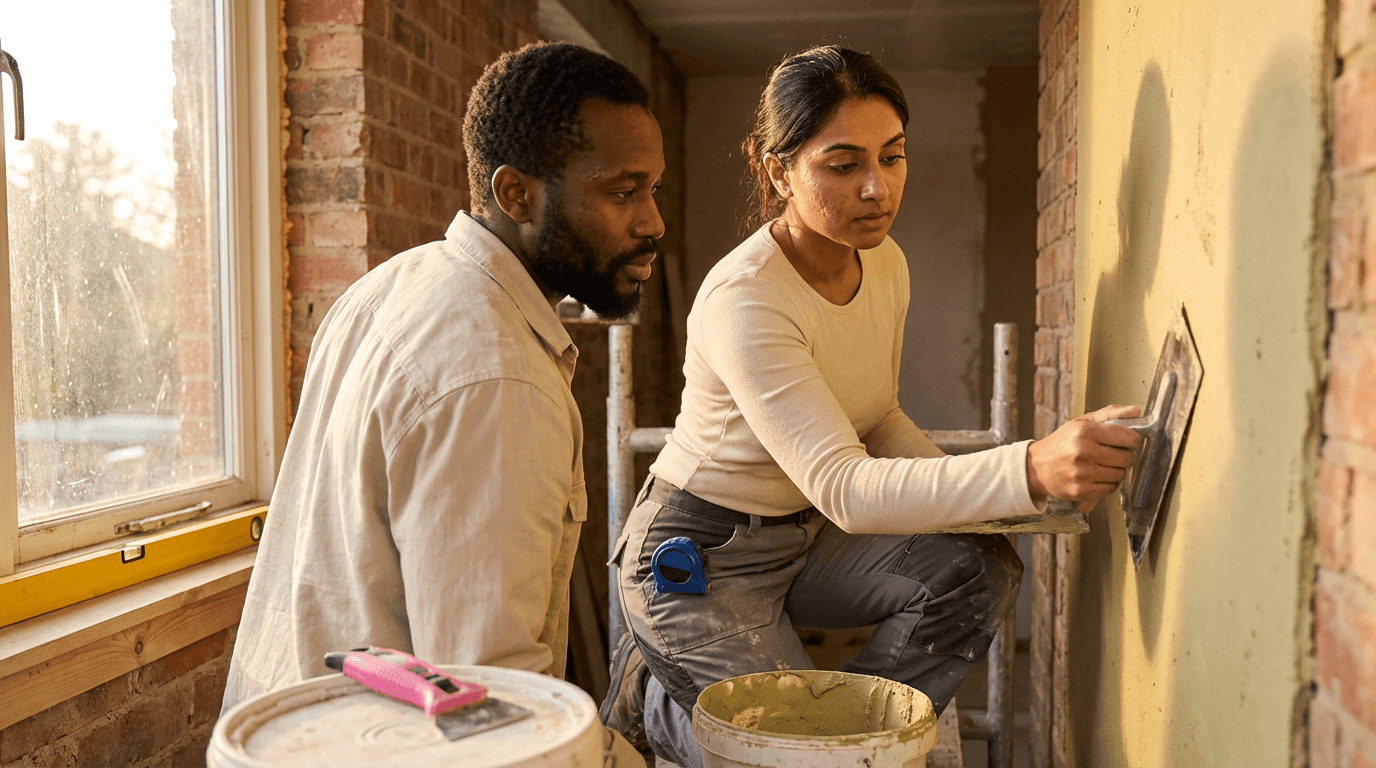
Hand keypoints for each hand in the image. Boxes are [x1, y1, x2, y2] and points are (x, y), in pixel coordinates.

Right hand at [1026, 404, 1143, 511]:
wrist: (1036, 467)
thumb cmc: (1062, 443)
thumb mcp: (1081, 423)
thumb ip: (1109, 414)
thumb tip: (1136, 410)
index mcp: (1085, 431)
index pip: (1128, 438)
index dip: (1133, 441)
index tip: (1127, 442)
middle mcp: (1083, 452)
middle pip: (1127, 458)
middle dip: (1124, 456)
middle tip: (1112, 455)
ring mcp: (1082, 473)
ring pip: (1120, 475)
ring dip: (1115, 471)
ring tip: (1102, 466)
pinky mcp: (1081, 491)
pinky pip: (1111, 488)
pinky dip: (1107, 484)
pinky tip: (1096, 477)